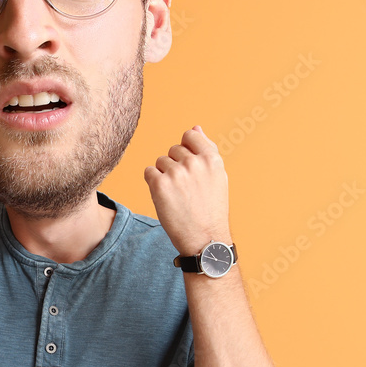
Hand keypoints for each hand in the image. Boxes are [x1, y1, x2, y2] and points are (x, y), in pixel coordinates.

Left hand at [144, 126, 231, 255]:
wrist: (204, 239)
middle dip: (175, 165)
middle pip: (173, 150)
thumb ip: (206, 150)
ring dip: (164, 176)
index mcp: (212, 158)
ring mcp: (176, 173)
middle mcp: (194, 162)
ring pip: (160, 162)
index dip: (186, 151)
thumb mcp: (217, 176)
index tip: (190, 169)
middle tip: (186, 189)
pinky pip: (149, 172)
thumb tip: (195, 127)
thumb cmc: (210, 208)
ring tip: (177, 195)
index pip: (189, 136)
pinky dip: (153, 184)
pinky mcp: (160, 184)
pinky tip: (166, 198)